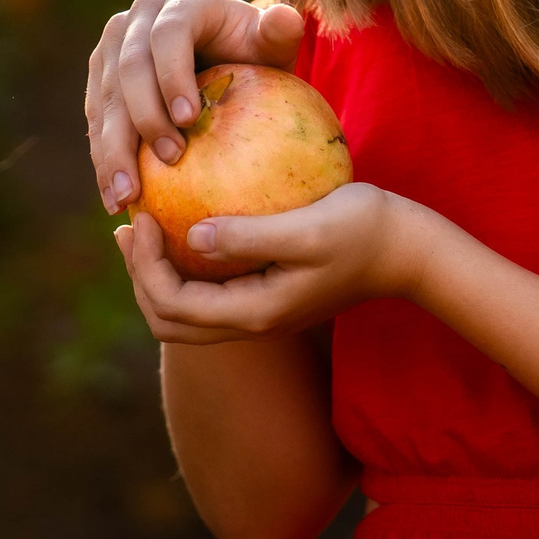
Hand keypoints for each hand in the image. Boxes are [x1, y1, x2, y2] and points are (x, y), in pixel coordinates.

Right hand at [86, 0, 304, 212]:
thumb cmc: (255, 55)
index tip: (189, 120)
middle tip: (168, 160)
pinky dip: (104, 160)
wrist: (227, 63)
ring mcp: (113, 48)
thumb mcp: (272, 45)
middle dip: (145, 117)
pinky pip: (96, 121)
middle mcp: (138, 18)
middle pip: (130, 68)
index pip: (169, 35)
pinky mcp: (100, 81)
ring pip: (105, 99)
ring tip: (127, 196)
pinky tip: (116, 198)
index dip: (173, 74)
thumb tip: (286, 17)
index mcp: (182, 3)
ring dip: (113, 148)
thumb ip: (280, 32)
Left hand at [111, 184, 432, 344]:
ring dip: (157, 276)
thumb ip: (251, 237)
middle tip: (130, 226)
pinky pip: (211, 292)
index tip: (144, 217)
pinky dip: (186, 268)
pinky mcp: (270, 295)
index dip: (144, 267)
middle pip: (170, 322)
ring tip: (145, 229)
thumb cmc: (365, 230)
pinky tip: (187, 228)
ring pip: (187, 313)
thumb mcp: (308, 228)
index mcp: (256, 312)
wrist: (408, 250)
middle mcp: (253, 321)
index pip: (174, 306)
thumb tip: (192, 236)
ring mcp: (261, 312)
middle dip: (139, 279)